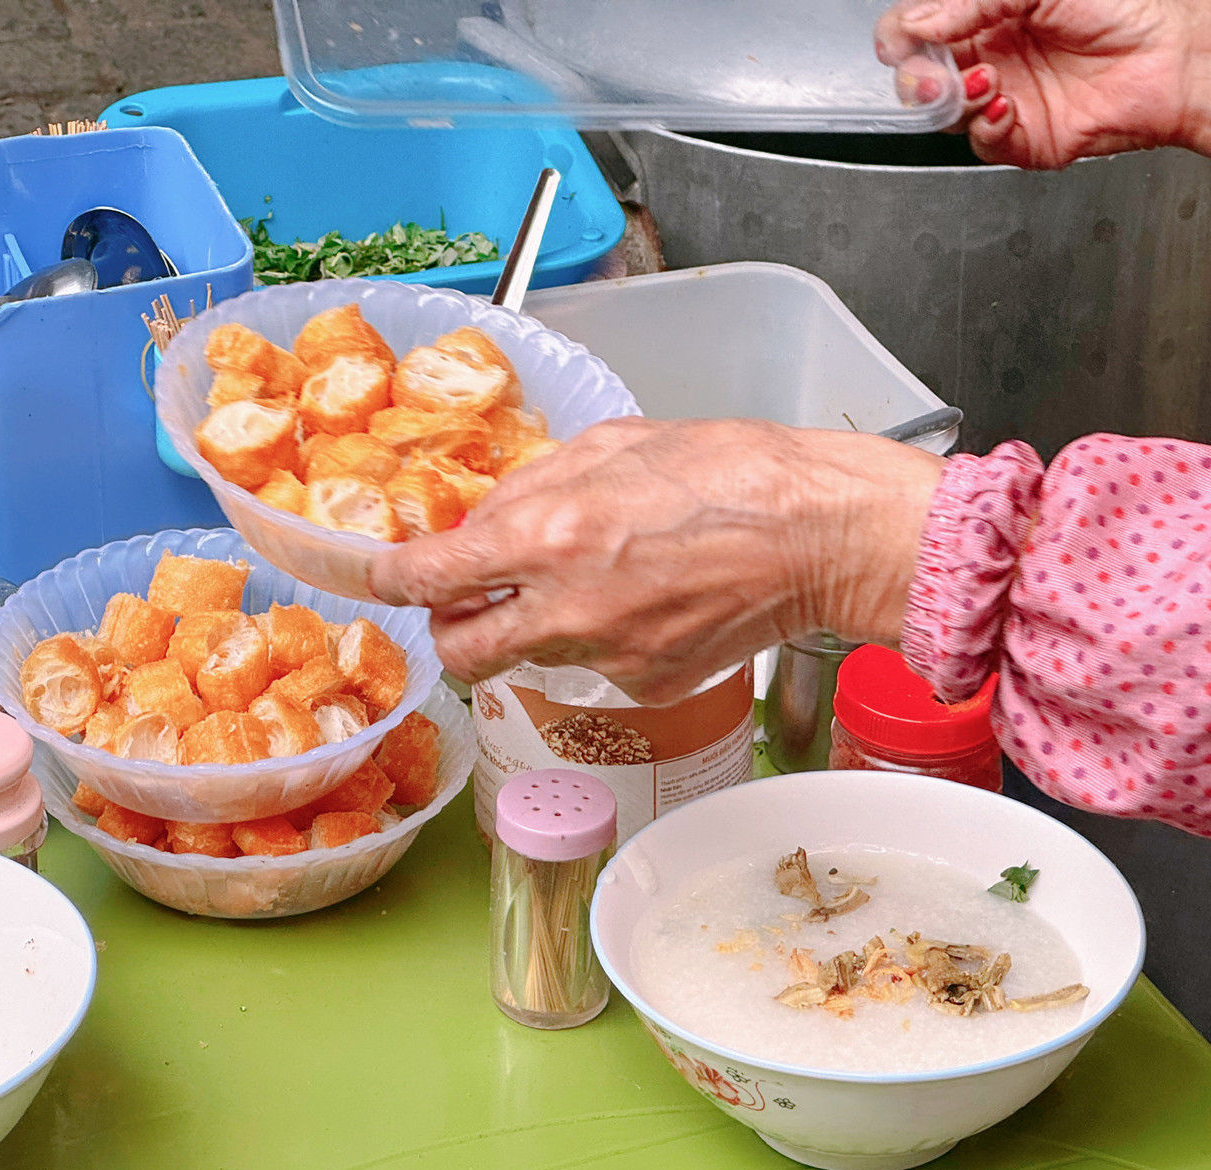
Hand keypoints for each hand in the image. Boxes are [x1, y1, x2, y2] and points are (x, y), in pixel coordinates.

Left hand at [367, 418, 943, 705]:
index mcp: (548, 537)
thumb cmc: (735, 473)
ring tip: (595, 579)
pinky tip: (652, 602)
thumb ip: (536, 486)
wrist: (819, 534)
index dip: (395, 581)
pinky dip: (606, 640)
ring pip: (530, 657)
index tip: (391, 577)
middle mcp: (566, 610)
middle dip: (450, 628)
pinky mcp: (648, 686)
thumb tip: (486, 519)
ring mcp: (608, 658)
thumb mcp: (615, 443)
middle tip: (468, 601)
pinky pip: (597, 669)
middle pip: (460, 650)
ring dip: (534, 626)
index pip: (428, 579)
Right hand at [876, 0, 1210, 166]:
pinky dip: (986, 127)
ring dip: (953, 102)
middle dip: (916, 78)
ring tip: (984, 83)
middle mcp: (991, 56)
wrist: (1173, 57)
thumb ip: (972, 2)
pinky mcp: (1025, 138)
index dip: (903, 36)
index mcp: (989, 14)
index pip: (920, 28)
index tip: (905, 40)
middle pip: (922, 76)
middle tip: (929, 75)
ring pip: (946, 114)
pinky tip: (1005, 106)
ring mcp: (1006, 98)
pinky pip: (983, 143)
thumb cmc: (1124, 8)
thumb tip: (918, 23)